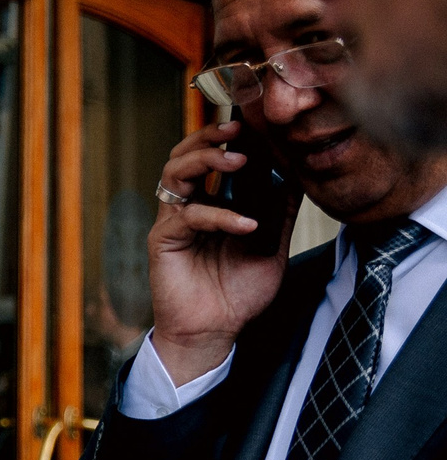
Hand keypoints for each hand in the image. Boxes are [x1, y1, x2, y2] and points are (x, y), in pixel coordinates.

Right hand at [147, 122, 295, 382]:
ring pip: (175, 173)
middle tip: (238, 131)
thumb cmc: (236, 294)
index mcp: (209, 204)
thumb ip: (278, 213)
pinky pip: (189, 215)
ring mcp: (173, 222)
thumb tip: (295, 176)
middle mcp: (187, 207)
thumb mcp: (271, 247)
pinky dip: (219, 215)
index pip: (210, 159)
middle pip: (184, 156)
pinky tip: (245, 224)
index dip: (226, 139)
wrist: (214, 333)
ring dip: (206, 160)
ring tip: (238, 160)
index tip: (255, 126)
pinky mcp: (164, 241)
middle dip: (208, 138)